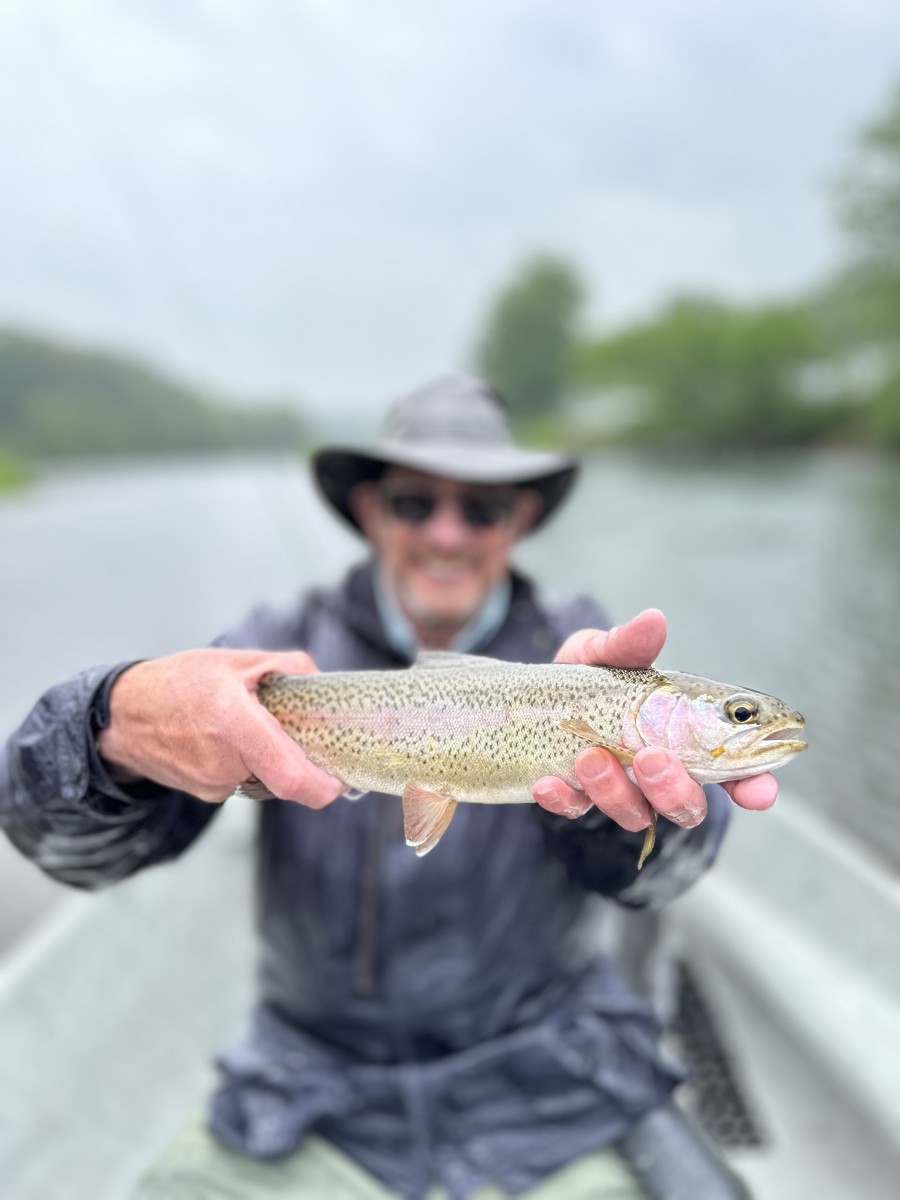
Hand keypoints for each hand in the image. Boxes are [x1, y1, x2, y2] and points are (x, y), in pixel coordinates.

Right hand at [97, 648, 344, 807]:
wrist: (123, 716)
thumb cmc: (178, 682)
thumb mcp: (235, 662)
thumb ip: (286, 667)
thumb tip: (319, 679)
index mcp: (235, 725)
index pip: (291, 778)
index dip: (324, 786)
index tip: (341, 779)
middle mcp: (224, 762)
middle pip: (285, 777)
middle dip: (298, 758)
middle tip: (295, 731)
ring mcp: (213, 784)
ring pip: (265, 779)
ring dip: (270, 759)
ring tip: (249, 727)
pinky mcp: (206, 794)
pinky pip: (244, 781)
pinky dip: (248, 764)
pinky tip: (227, 740)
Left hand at [532, 609, 778, 831]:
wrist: (535, 695)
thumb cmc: (592, 676)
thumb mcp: (607, 653)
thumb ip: (630, 644)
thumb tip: (653, 620)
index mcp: (684, 737)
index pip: (732, 769)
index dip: (752, 785)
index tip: (760, 792)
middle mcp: (658, 772)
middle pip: (687, 806)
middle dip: (674, 790)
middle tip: (651, 758)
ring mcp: (620, 790)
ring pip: (636, 814)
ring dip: (616, 792)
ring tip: (591, 756)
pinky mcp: (576, 797)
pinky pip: (574, 811)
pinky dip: (564, 800)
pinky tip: (549, 782)